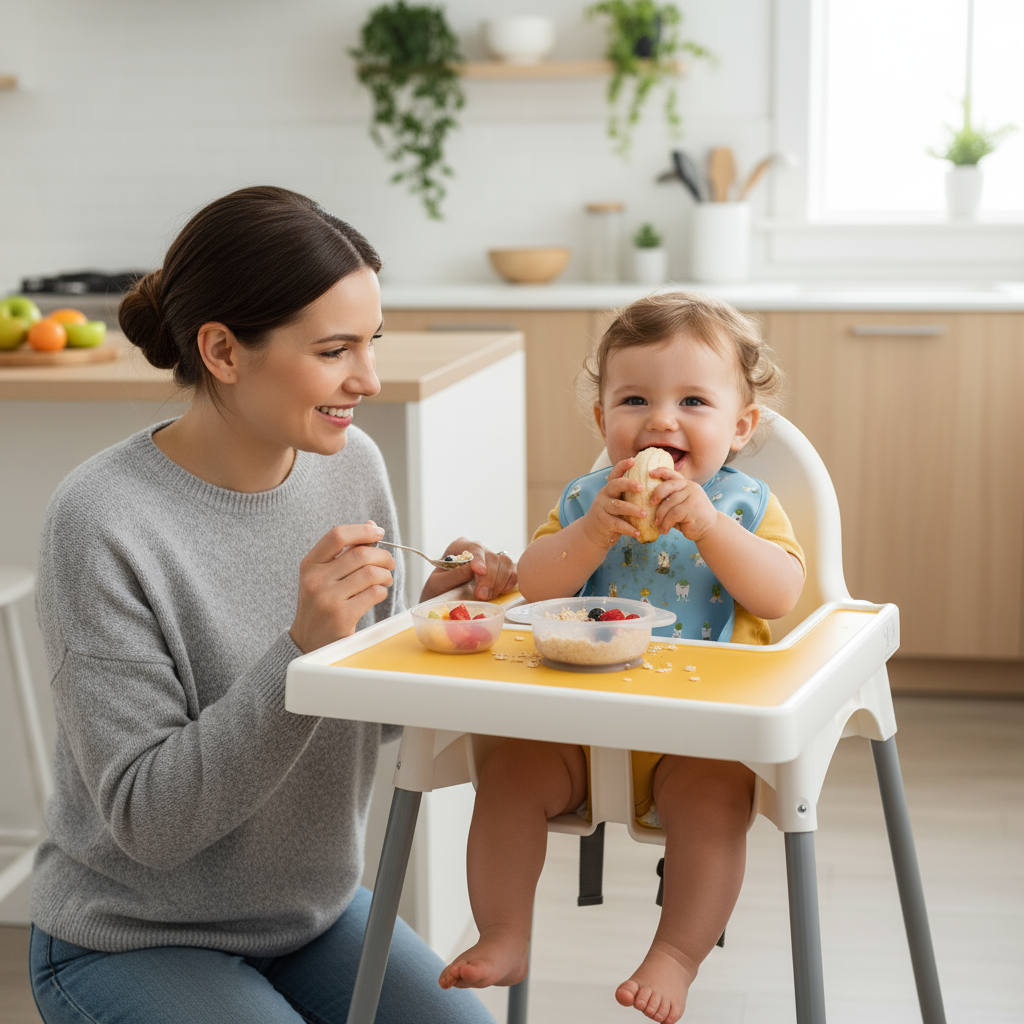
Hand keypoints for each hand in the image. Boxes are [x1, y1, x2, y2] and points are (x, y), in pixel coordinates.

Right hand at [289, 521, 395, 653]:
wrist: (308, 640)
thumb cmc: (321, 603)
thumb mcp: (324, 575)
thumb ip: (345, 551)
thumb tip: (371, 525)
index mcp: (310, 564)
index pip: (337, 535)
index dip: (362, 531)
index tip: (379, 533)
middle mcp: (315, 580)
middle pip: (360, 554)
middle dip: (383, 556)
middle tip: (389, 563)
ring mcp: (328, 598)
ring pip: (370, 573)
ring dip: (385, 575)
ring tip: (385, 579)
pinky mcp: (342, 616)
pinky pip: (373, 593)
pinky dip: (382, 591)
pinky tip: (378, 594)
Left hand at [419, 538, 516, 601]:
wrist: (442, 601)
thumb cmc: (437, 590)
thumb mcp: (438, 583)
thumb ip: (454, 575)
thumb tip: (473, 568)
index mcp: (460, 547)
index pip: (474, 547)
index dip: (479, 559)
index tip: (480, 572)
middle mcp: (478, 550)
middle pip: (492, 557)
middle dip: (489, 578)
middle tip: (482, 596)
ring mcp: (491, 560)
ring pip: (506, 563)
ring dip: (500, 582)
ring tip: (488, 597)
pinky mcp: (502, 572)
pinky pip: (514, 572)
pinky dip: (510, 582)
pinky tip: (501, 592)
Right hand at [581, 458, 647, 547]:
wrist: (592, 532)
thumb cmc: (611, 514)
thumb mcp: (616, 500)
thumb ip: (627, 494)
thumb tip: (652, 484)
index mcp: (609, 488)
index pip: (615, 473)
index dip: (623, 466)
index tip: (633, 460)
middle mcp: (604, 495)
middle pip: (615, 485)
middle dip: (628, 484)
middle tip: (642, 487)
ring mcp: (602, 509)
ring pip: (618, 506)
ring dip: (632, 510)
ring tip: (645, 514)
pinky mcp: (604, 523)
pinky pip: (617, 524)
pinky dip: (629, 529)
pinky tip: (638, 533)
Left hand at [648, 468, 718, 541]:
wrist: (710, 528)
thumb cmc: (689, 517)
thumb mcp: (679, 506)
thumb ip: (669, 500)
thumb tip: (647, 500)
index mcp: (686, 484)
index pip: (673, 474)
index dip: (661, 472)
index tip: (650, 473)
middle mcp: (690, 487)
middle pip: (669, 486)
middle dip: (657, 494)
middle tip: (650, 503)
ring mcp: (693, 497)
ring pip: (669, 503)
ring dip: (660, 515)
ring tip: (657, 524)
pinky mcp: (694, 508)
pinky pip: (674, 514)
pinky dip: (666, 523)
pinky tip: (664, 530)